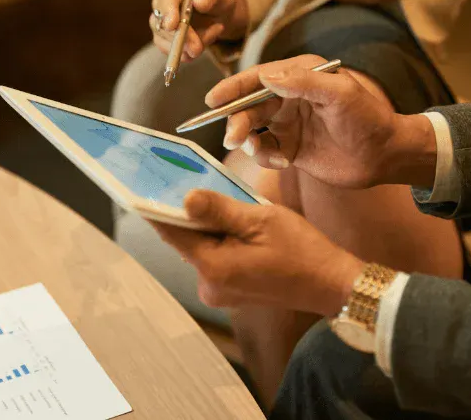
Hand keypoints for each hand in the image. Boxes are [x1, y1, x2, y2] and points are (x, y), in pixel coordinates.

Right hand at [149, 0, 249, 61]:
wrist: (223, 10)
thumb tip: (199, 2)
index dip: (168, 11)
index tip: (172, 26)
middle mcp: (163, 2)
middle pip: (162, 22)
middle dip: (180, 37)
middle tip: (198, 48)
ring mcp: (162, 22)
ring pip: (167, 40)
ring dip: (191, 45)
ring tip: (216, 30)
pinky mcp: (166, 39)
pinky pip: (174, 51)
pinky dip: (191, 52)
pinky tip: (209, 37)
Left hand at [151, 190, 365, 314]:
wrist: (331, 284)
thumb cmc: (302, 250)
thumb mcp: (260, 219)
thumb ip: (220, 209)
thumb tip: (185, 199)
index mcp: (214, 267)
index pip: (172, 233)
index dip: (155, 207)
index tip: (139, 186)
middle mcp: (210, 285)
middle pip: (186, 240)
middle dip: (188, 212)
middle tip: (183, 178)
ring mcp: (220, 291)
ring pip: (201, 247)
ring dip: (208, 225)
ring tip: (219, 198)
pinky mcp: (231, 290)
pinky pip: (216, 257)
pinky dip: (220, 238)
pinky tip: (234, 221)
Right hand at [207, 54, 437, 189]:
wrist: (386, 156)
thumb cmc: (369, 119)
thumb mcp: (340, 94)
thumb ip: (303, 82)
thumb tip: (266, 76)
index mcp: (300, 75)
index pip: (258, 78)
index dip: (233, 88)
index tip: (212, 100)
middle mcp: (290, 96)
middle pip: (249, 106)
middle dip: (237, 121)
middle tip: (233, 138)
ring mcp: (289, 123)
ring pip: (253, 129)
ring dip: (248, 140)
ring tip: (261, 151)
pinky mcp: (290, 148)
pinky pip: (265, 151)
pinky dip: (266, 157)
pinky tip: (283, 162)